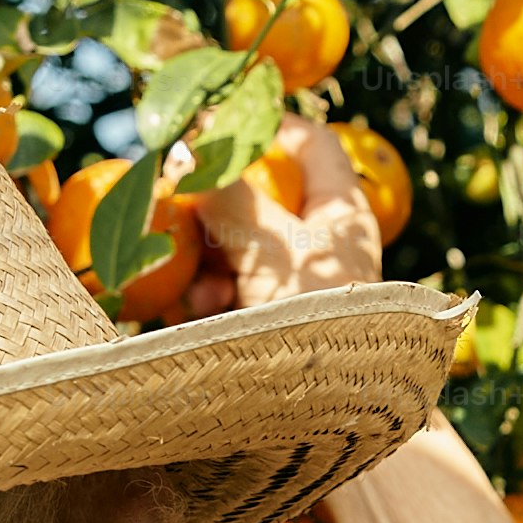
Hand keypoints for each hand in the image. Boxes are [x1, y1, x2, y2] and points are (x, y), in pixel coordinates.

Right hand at [200, 115, 381, 306]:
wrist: (332, 400)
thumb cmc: (316, 313)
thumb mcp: (270, 249)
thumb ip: (229, 200)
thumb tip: (188, 156)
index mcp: (339, 211)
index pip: (315, 145)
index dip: (272, 126)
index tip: (222, 122)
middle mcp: (320, 242)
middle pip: (259, 200)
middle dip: (215, 212)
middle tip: (183, 211)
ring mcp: (297, 281)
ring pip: (235, 249)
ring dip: (206, 265)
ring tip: (200, 292)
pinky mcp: (274, 317)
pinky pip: (230, 290)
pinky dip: (210, 296)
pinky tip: (199, 308)